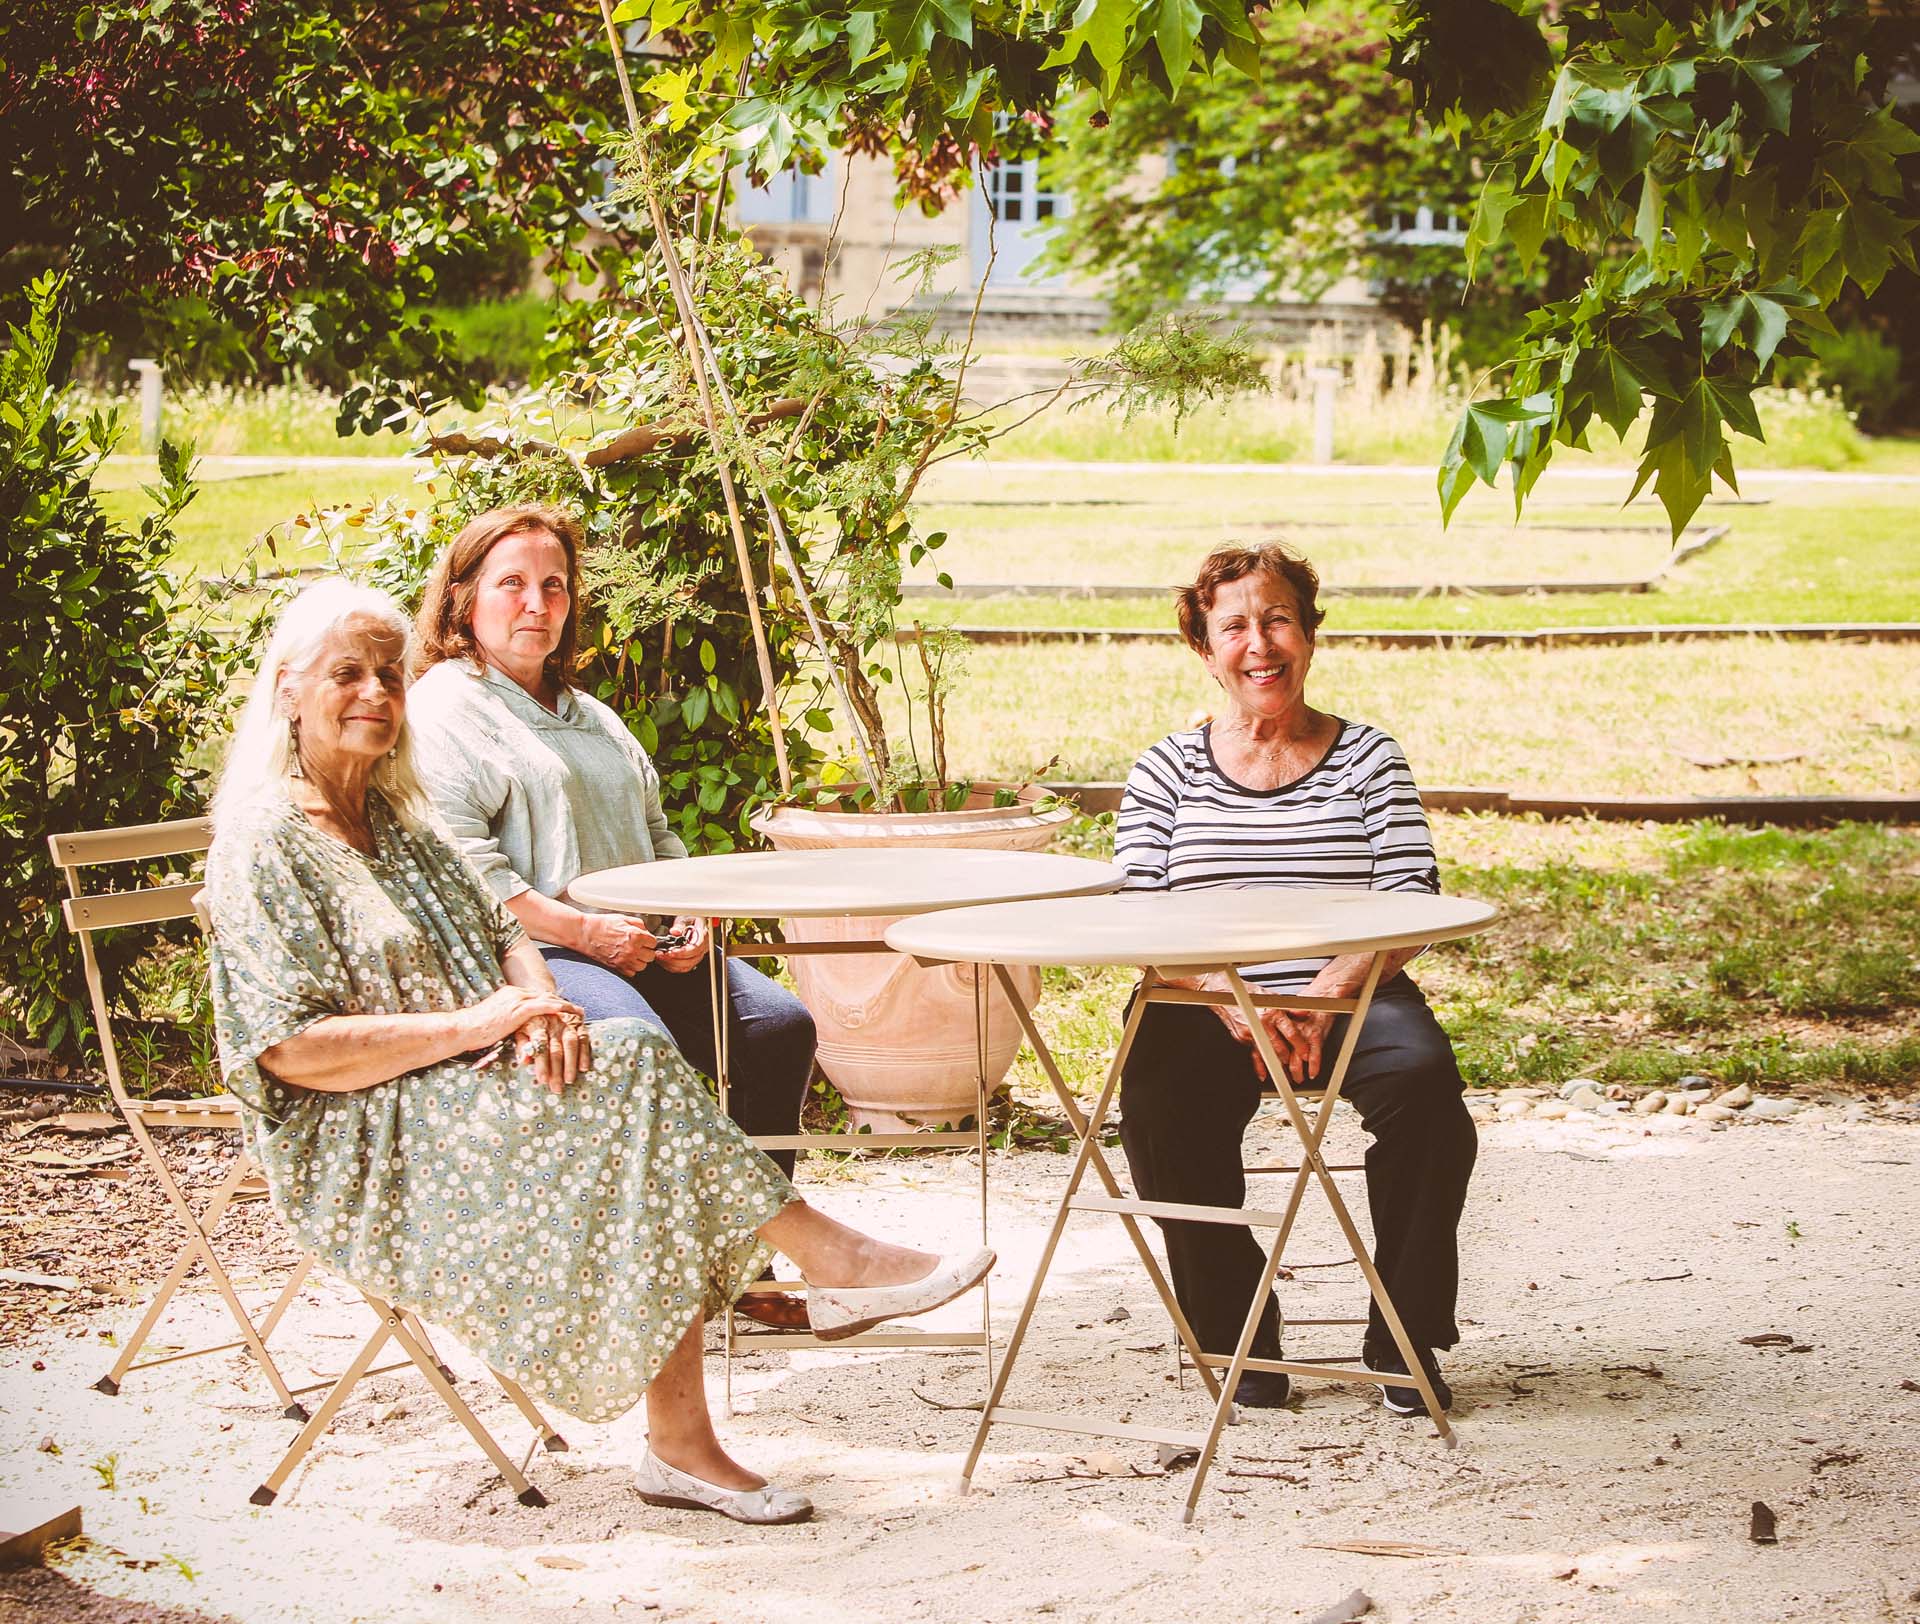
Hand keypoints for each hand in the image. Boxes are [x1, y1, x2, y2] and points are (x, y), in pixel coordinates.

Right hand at [462, 984, 586, 1053]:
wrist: (463, 1028)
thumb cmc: (475, 1030)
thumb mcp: (496, 1022)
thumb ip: (509, 1021)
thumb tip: (516, 1029)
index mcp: (510, 994)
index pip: (537, 997)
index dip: (553, 1002)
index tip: (565, 1008)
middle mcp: (515, 993)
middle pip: (545, 996)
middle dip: (563, 1003)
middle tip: (579, 1010)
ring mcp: (517, 999)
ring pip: (547, 1000)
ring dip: (565, 1006)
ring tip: (580, 1012)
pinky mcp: (517, 1009)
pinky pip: (542, 1006)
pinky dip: (557, 1008)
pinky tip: (569, 1012)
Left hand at [514, 1010, 591, 1095]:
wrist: (544, 1003)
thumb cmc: (529, 1023)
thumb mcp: (519, 1032)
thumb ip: (521, 1046)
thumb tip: (524, 1062)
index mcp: (536, 1025)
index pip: (540, 1045)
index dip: (542, 1063)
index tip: (543, 1080)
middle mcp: (553, 1023)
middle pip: (556, 1048)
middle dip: (557, 1070)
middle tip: (556, 1088)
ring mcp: (568, 1023)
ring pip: (571, 1044)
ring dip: (571, 1063)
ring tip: (569, 1080)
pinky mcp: (579, 1024)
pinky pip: (584, 1038)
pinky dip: (585, 1053)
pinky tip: (583, 1068)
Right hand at [573, 911, 659, 975]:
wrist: (584, 933)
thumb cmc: (601, 924)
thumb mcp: (623, 918)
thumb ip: (639, 925)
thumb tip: (647, 932)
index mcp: (635, 936)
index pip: (654, 943)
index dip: (649, 940)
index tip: (645, 939)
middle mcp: (631, 949)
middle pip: (650, 956)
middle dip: (646, 950)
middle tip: (639, 946)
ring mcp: (624, 960)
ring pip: (642, 966)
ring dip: (639, 960)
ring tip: (632, 953)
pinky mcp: (616, 967)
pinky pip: (631, 973)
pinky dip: (630, 967)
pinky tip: (625, 959)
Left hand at [654, 915, 708, 974]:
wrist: (692, 923)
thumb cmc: (691, 920)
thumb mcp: (685, 917)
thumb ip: (680, 925)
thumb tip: (675, 931)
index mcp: (703, 936)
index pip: (695, 948)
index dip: (683, 952)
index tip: (671, 951)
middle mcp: (702, 948)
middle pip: (691, 960)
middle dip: (674, 959)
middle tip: (662, 954)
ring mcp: (697, 956)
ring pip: (686, 966)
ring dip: (671, 964)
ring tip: (660, 956)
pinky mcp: (691, 960)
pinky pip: (682, 968)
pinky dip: (671, 966)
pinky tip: (663, 960)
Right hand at [1211, 995, 1330, 1083]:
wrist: (1226, 996)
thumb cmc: (1250, 995)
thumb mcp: (1274, 998)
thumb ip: (1290, 1008)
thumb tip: (1304, 1013)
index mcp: (1272, 1013)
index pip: (1290, 1032)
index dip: (1299, 1045)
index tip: (1306, 1054)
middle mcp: (1262, 1024)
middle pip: (1279, 1047)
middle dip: (1289, 1060)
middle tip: (1298, 1068)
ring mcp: (1251, 1033)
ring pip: (1266, 1053)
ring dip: (1276, 1065)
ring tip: (1284, 1074)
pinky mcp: (1243, 1038)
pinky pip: (1254, 1054)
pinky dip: (1259, 1065)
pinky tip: (1264, 1074)